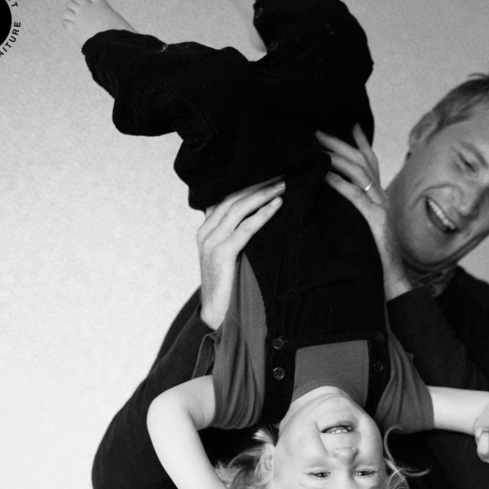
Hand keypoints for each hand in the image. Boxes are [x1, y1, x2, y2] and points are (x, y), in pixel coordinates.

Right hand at [196, 178, 284, 328]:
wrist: (218, 316)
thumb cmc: (231, 287)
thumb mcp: (233, 257)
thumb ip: (239, 238)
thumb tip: (264, 221)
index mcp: (206, 230)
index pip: (226, 198)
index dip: (247, 184)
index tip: (270, 174)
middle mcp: (205, 232)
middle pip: (232, 198)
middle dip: (258, 183)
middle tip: (281, 173)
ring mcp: (211, 242)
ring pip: (238, 208)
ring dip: (263, 194)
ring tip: (284, 185)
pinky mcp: (222, 254)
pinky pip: (245, 228)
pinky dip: (263, 214)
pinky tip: (278, 205)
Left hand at [319, 126, 411, 296]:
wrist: (392, 279)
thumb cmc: (374, 256)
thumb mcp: (364, 226)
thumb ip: (355, 209)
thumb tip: (332, 197)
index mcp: (379, 197)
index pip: (371, 162)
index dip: (361, 141)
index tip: (349, 123)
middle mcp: (382, 197)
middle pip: (362, 160)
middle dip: (339, 143)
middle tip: (318, 131)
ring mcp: (381, 207)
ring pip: (359, 173)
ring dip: (336, 157)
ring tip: (317, 148)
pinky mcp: (376, 220)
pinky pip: (355, 196)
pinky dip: (339, 183)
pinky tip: (325, 175)